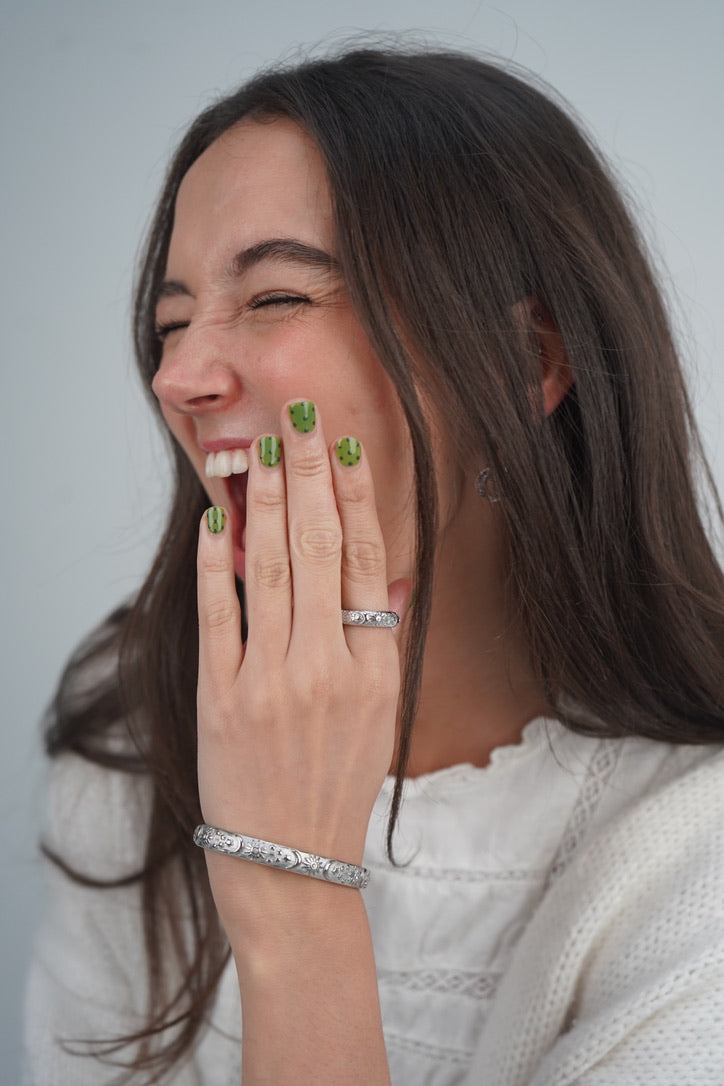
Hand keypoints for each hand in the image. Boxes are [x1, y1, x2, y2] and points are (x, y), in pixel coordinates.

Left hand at [196, 400, 408, 928]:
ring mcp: (272, 680)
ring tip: (264, 449)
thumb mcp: (382, 713)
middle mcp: (328, 665)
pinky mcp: (223, 696)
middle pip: (321, 548)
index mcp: (375, 666)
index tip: (347, 444)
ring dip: (268, 501)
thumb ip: (385, 641)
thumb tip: (394, 576)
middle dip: (310, 474)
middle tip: (302, 416)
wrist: (290, 856)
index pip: (368, 559)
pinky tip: (218, 517)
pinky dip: (215, 562)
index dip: (357, 496)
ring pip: (272, 568)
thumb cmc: (338, 780)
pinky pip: (219, 614)